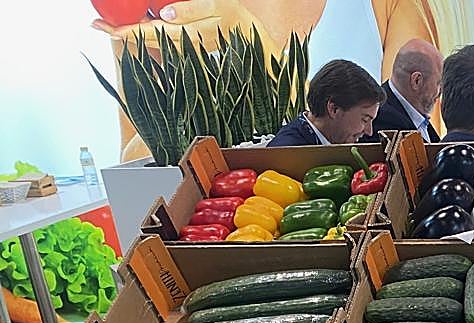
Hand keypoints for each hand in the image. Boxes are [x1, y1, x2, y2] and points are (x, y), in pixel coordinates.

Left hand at [93, 0, 275, 53]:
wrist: (263, 51)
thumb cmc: (245, 27)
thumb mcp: (222, 8)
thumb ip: (193, 10)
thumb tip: (165, 14)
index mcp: (192, 35)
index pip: (152, 33)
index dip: (128, 30)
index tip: (107, 28)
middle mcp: (187, 46)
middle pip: (147, 40)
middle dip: (122, 34)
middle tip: (97, 26)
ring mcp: (189, 49)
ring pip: (153, 44)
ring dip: (133, 36)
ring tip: (111, 29)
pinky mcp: (192, 48)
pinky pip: (165, 44)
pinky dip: (149, 39)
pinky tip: (141, 33)